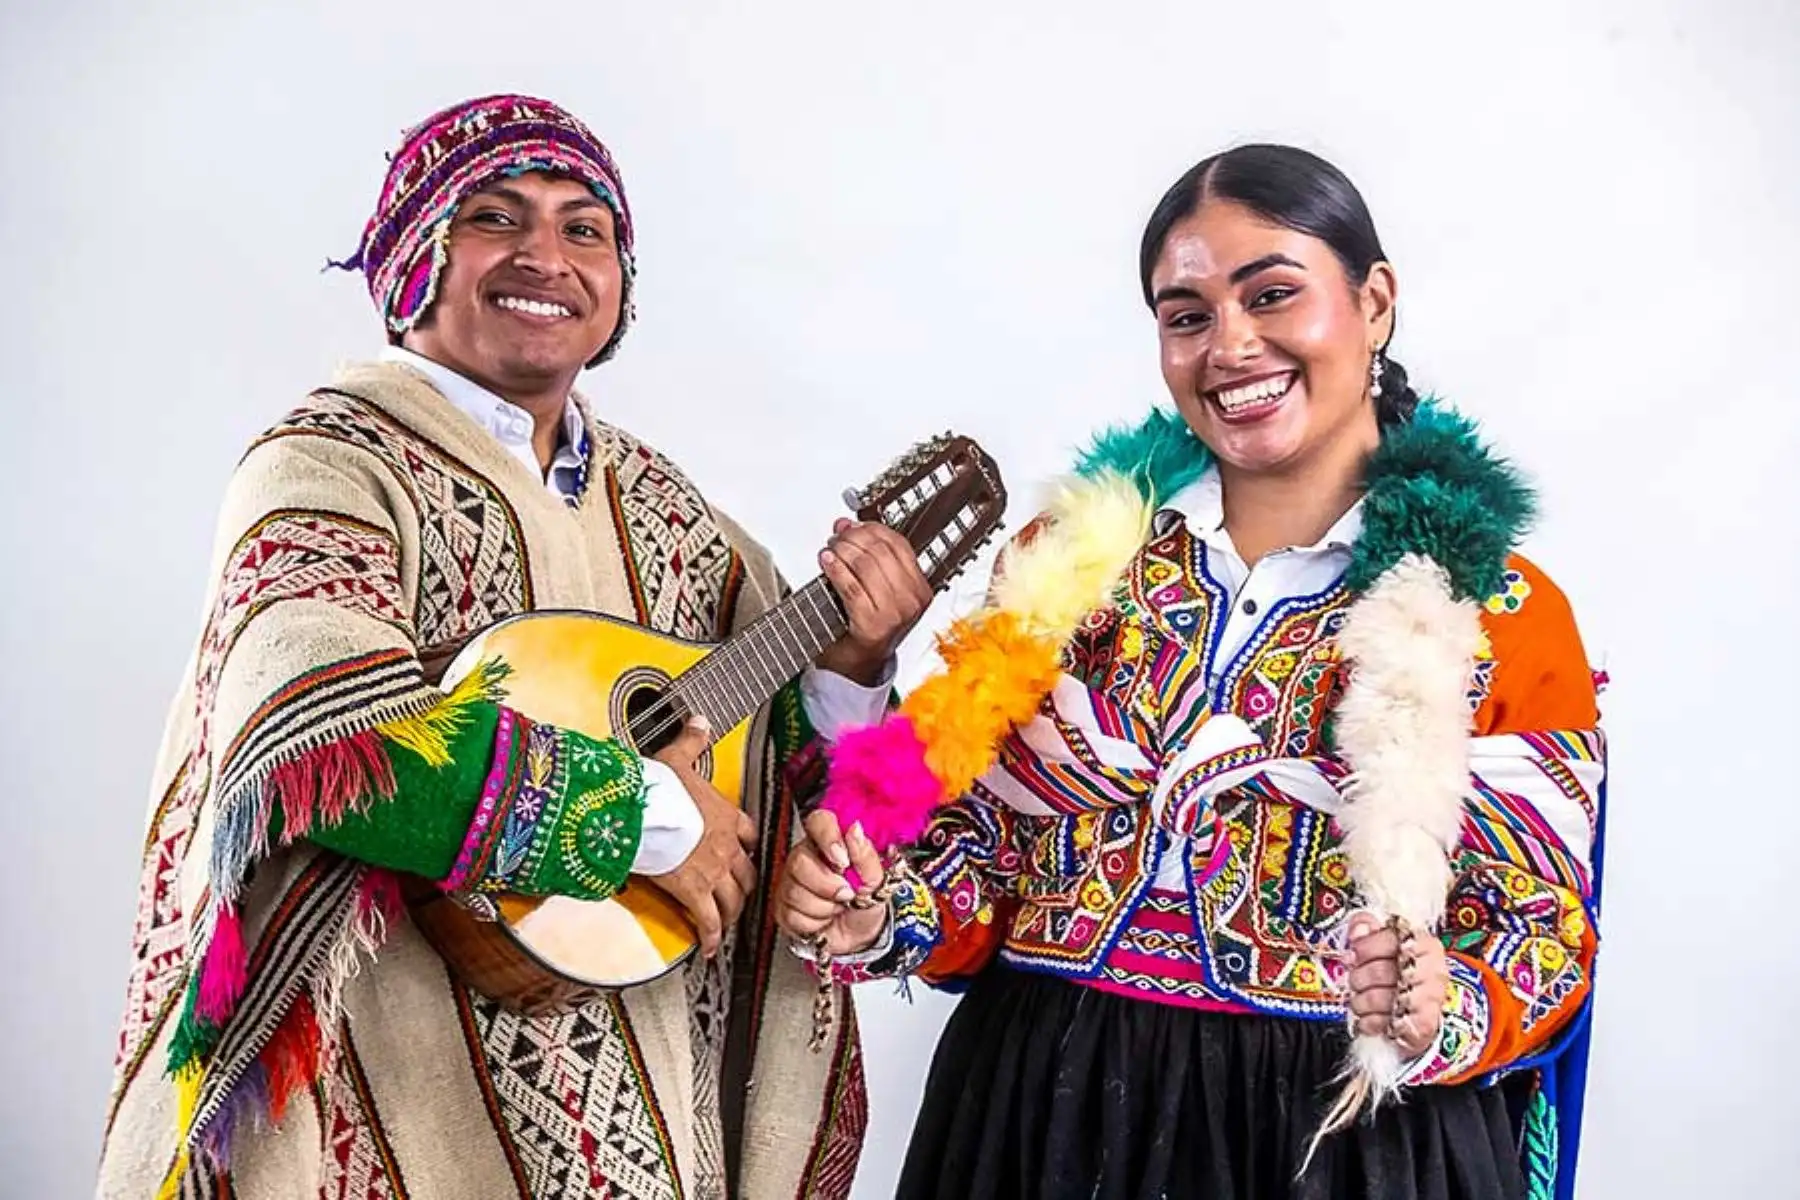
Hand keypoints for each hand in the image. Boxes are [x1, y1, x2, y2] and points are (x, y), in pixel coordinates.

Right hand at [646, 718, 757, 956]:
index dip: (748, 847)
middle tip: (740, 897)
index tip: (746, 854)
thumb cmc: (658, 785)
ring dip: (731, 913)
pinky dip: (710, 937)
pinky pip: (708, 921)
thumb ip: (692, 740)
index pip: (749, 834)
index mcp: (725, 815)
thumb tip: (698, 722)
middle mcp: (725, 845)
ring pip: (733, 900)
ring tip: (726, 924)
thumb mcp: (678, 756)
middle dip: (745, 888)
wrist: (642, 810)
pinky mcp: (693, 891)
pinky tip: (708, 949)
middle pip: (746, 873)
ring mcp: (712, 870)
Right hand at [774, 809, 888, 956]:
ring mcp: (790, 882)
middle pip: (800, 862)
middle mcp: (805, 857)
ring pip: (795, 891)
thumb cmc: (866, 902)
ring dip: (825, 907)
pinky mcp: (782, 908)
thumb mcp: (877, 879)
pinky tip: (823, 918)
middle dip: (829, 885)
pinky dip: (815, 923)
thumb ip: (866, 854)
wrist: (860, 936)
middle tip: (847, 894)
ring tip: (836, 906)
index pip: (818, 822)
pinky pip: (792, 915)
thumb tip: (855, 829)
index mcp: (828, 842)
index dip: (828, 838)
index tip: (843, 860)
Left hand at [815, 518, 932, 685]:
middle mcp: (912, 601)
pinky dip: (836, 570)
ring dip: (843, 551)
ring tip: (830, 549)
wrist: (858, 665)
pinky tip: (827, 562)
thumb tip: (847, 525)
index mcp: (920, 589)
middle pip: (881, 551)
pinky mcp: (873, 624)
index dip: (871, 528)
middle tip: (836, 537)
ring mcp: (895, 614)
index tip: (852, 525)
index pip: (899, 545)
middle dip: (854, 537)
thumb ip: (869, 559)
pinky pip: (852, 587)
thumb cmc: (867, 626)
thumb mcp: (878, 590)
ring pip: (866, 565)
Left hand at [1346, 912, 1448, 1058]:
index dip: (1365, 947)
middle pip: (1382, 971)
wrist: (1419, 1009)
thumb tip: (1359, 929)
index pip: (1390, 939)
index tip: (1353, 955)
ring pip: (1383, 999)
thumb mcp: (1384, 943)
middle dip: (1359, 977)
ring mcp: (1431, 998)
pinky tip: (1369, 1018)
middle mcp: (1434, 970)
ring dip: (1362, 1001)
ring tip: (1360, 1000)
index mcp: (1425, 944)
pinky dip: (1371, 1022)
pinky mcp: (1425, 1024)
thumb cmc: (1399, 972)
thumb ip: (1367, 928)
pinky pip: (1389, 1023)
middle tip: (1355, 981)